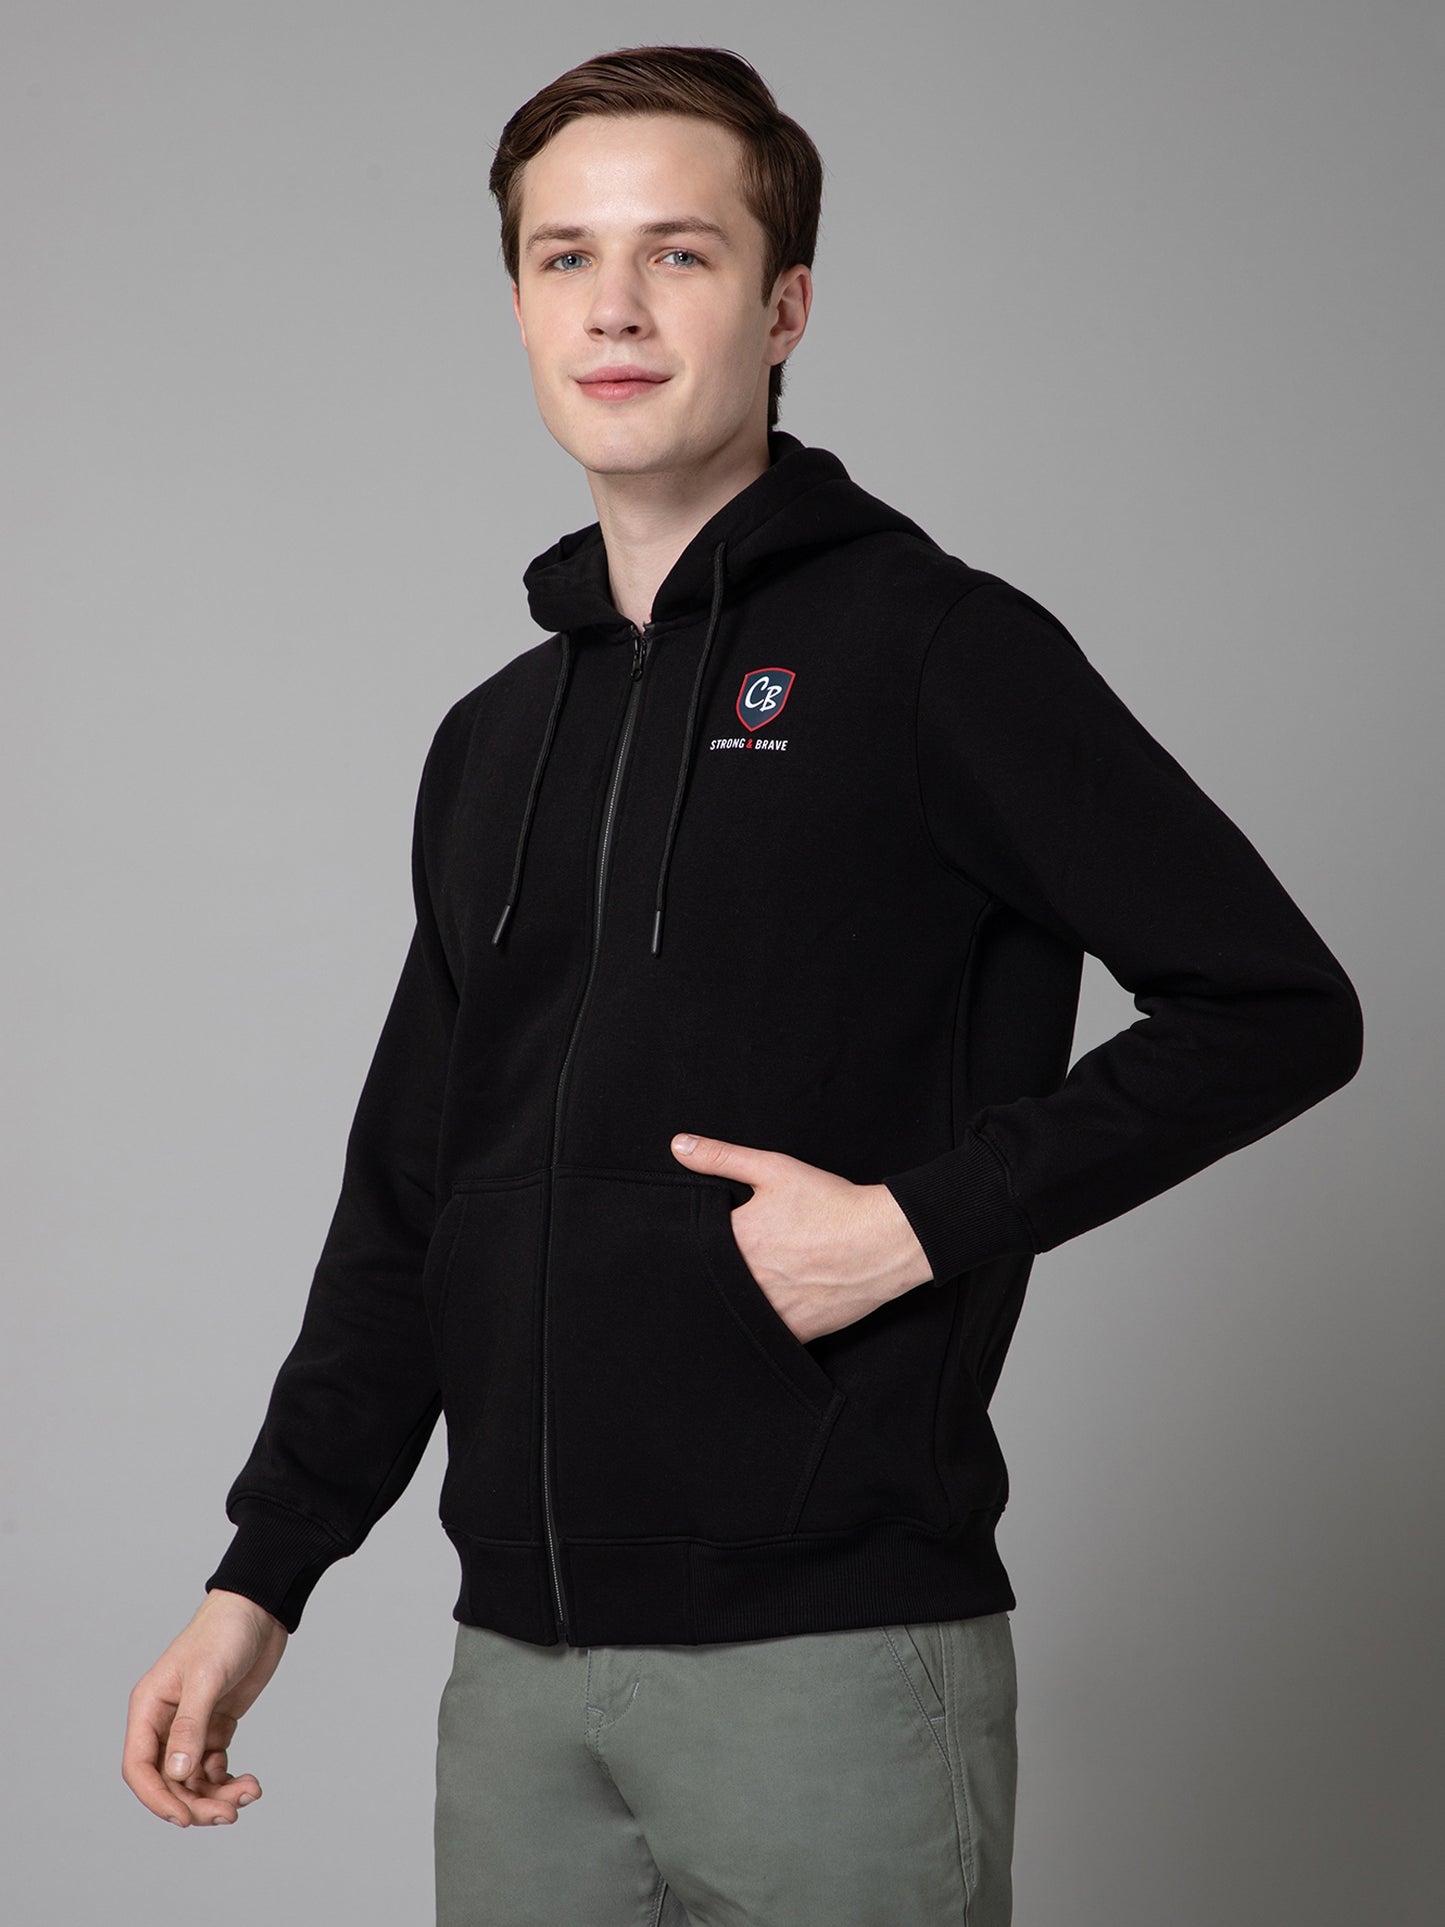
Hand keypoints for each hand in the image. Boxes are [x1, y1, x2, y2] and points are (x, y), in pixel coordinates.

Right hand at [123, 1589, 286, 1826]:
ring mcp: (192, 1726)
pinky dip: (229, 1780)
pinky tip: (250, 1781)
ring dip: (217, 1795)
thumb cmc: (226, 1631)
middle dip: (196, 1803)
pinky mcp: (217, 1726)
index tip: (186, 1818)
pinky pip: (214, 1767)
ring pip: (193, 1780)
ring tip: (250, 1792)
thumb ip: (191, 1726)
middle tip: (230, 1813)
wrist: (261, 1608)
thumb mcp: (207, 1677)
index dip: (157, 1799)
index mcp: (149, 1708)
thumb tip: (178, 1774)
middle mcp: (165, 1722)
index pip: (139, 1768)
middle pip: (169, 1782)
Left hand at [669, 1132, 933, 1341]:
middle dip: (718, 1274)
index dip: (696, 1246)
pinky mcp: (793, 1333)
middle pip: (712, 1283)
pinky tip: (773, 1307)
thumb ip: (722, 1157)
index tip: (707, 1242)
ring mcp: (768, 1312)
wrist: (882, 1242)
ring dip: (738, 1301)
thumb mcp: (774, 1169)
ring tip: (760, 1283)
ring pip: (736, 1312)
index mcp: (733, 1240)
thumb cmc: (830, 1204)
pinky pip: (764, 1336)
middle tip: (741, 1262)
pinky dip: (763, 1325)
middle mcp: (745, 1280)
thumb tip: (678, 1146)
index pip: (693, 1249)